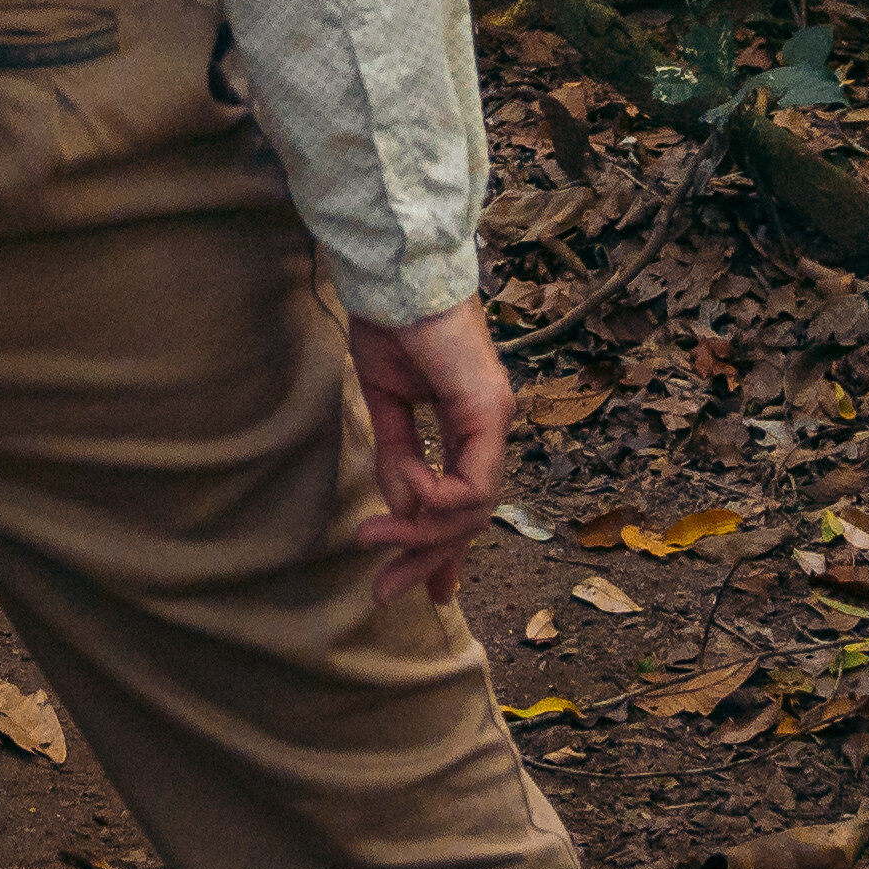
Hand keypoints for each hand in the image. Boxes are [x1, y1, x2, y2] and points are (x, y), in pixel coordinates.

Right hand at [345, 301, 517, 606]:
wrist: (393, 277)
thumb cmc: (389, 324)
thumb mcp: (386, 404)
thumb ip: (398, 457)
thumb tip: (403, 509)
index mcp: (470, 422)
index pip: (466, 499)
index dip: (441, 546)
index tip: (418, 585)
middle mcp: (490, 426)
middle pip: (471, 515)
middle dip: (428, 558)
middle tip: (387, 592)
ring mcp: (494, 419)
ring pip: (473, 507)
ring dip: (422, 533)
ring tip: (374, 539)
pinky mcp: (488, 410)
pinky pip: (471, 482)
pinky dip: (437, 498)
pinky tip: (409, 494)